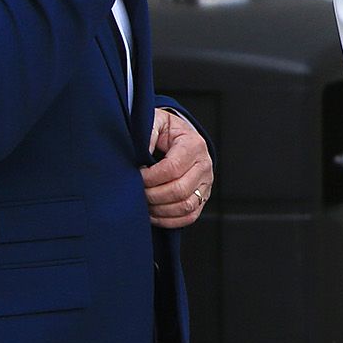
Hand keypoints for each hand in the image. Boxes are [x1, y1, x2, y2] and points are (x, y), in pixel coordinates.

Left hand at [143, 107, 213, 229]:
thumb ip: (147, 134)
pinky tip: (153, 213)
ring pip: (185, 206)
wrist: (177, 137)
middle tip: (136, 191)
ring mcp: (206, 183)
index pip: (172, 169)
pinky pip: (189, 216)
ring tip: (143, 202)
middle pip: (179, 190)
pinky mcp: (202, 197)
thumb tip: (138, 155)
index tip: (136, 176)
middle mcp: (204, 165)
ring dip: (159, 209)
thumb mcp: (155, 122)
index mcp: (194, 145)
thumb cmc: (164, 130)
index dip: (150, 177)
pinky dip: (168, 220)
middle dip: (152, 195)